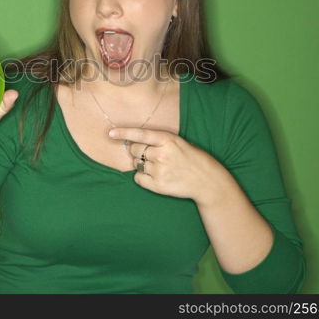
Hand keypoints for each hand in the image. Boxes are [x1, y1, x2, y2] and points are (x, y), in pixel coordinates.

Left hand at [109, 127, 224, 202]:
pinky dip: (142, 177)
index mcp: (167, 139)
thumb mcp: (177, 142)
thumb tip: (132, 142)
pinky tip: (156, 176)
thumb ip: (158, 141)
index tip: (110, 133)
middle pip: (134, 149)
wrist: (207, 181)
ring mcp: (159, 170)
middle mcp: (162, 154)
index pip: (140, 134)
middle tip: (150, 154)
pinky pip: (138, 178)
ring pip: (136, 164)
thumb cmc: (191, 158)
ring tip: (159, 166)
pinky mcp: (158, 186)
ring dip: (142, 164)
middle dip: (136, 150)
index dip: (124, 133)